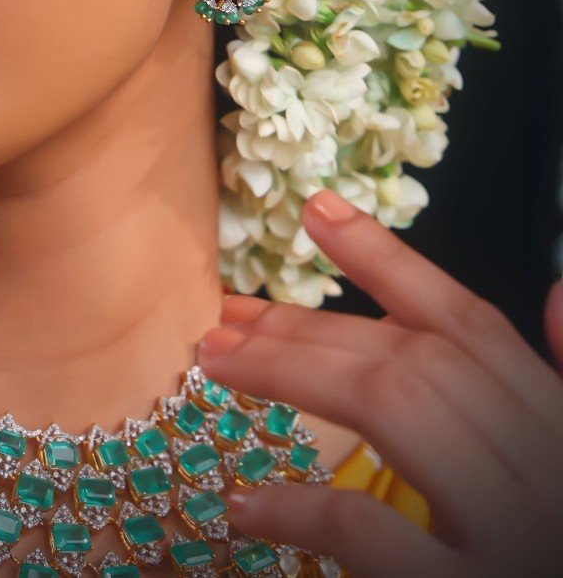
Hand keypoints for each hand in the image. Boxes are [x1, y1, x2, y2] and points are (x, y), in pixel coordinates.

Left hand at [197, 189, 562, 577]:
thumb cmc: (559, 535)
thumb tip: (558, 295)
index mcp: (556, 422)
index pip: (466, 322)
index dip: (388, 259)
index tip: (317, 210)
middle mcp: (540, 463)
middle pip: (409, 356)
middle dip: (311, 325)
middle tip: (230, 312)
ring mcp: (507, 530)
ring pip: (389, 407)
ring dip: (290, 371)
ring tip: (216, 360)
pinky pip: (371, 532)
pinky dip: (303, 509)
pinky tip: (244, 503)